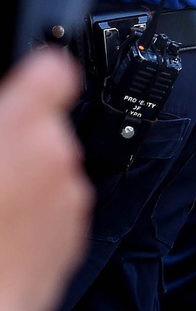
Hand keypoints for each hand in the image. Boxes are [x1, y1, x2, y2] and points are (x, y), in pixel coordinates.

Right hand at [0, 49, 91, 310]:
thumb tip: (2, 124)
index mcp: (23, 126)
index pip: (53, 71)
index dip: (41, 73)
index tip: (32, 78)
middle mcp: (58, 157)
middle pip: (45, 131)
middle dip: (17, 144)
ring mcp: (70, 200)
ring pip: (51, 175)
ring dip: (26, 184)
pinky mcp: (73, 238)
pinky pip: (54, 214)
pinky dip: (33, 220)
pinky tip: (0, 238)